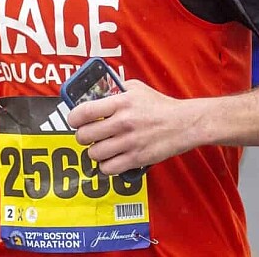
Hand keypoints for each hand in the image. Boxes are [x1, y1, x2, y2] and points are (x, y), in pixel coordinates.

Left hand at [66, 80, 198, 175]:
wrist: (184, 123)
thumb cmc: (160, 105)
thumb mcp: (136, 88)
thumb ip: (115, 90)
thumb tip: (95, 95)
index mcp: (121, 102)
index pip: (84, 112)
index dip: (73, 118)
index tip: (74, 121)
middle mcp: (123, 122)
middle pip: (85, 135)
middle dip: (83, 137)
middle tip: (88, 136)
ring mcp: (129, 142)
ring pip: (94, 154)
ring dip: (94, 152)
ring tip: (101, 148)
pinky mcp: (136, 158)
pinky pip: (108, 168)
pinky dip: (105, 166)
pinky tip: (110, 160)